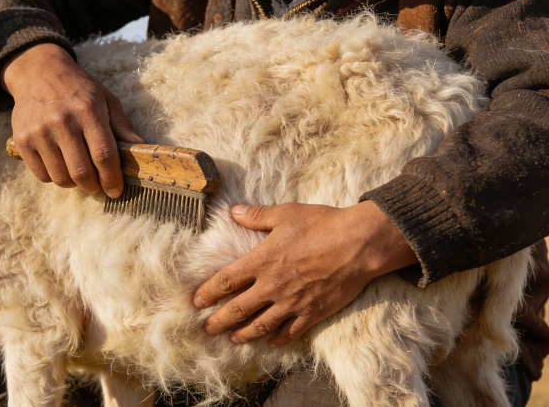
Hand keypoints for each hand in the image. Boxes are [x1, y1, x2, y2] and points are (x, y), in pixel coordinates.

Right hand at [1, 43, 143, 196]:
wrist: (39, 72)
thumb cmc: (78, 89)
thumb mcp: (105, 99)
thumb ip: (121, 124)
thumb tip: (139, 146)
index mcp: (88, 110)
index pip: (104, 155)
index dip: (112, 178)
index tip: (116, 190)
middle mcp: (62, 121)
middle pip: (82, 172)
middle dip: (94, 186)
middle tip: (97, 185)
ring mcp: (39, 131)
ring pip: (61, 177)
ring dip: (74, 184)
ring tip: (79, 174)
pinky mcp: (22, 140)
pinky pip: (41, 175)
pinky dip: (53, 178)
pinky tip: (60, 166)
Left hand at [193, 201, 417, 346]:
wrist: (358, 243)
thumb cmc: (322, 224)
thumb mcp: (286, 214)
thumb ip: (257, 215)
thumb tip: (233, 211)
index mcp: (261, 261)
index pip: (225, 282)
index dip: (207, 293)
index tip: (196, 302)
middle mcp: (272, 285)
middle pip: (237, 309)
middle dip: (218, 321)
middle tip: (207, 329)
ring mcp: (292, 302)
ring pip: (260, 326)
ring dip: (243, 334)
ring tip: (232, 339)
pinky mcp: (312, 313)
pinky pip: (290, 332)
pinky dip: (278, 339)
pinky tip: (271, 343)